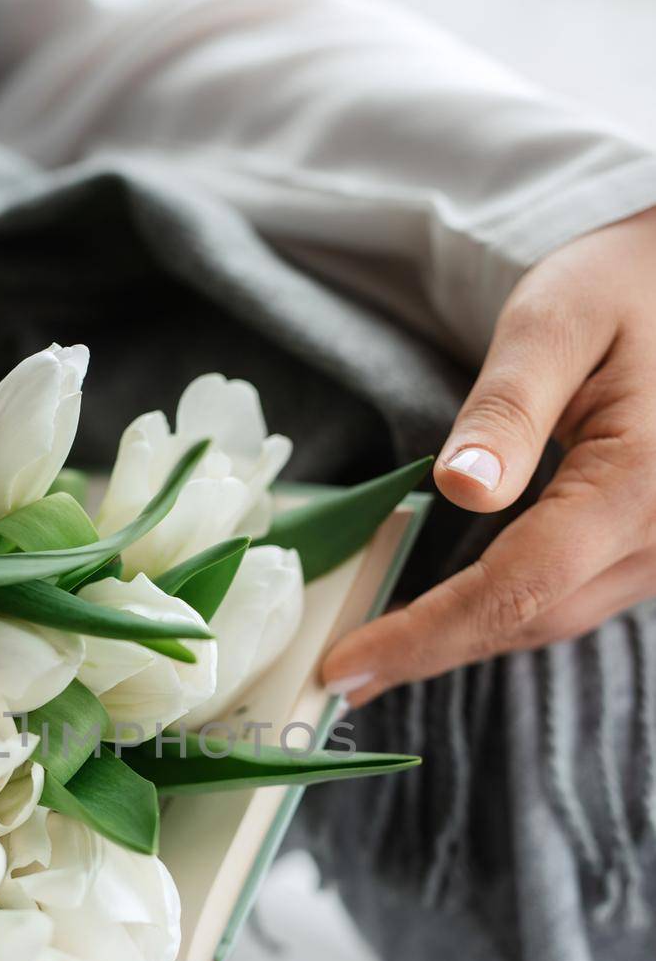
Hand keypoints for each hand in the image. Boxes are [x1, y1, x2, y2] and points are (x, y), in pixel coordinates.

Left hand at [321, 205, 655, 707]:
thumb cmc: (631, 285)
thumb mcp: (559, 319)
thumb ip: (507, 407)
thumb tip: (458, 486)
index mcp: (639, 483)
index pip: (516, 588)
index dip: (426, 635)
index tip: (346, 666)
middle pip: (531, 619)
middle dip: (430, 651)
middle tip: (335, 676)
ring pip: (551, 618)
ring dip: (464, 639)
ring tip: (376, 656)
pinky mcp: (654, 548)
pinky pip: (569, 598)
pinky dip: (502, 614)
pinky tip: (446, 617)